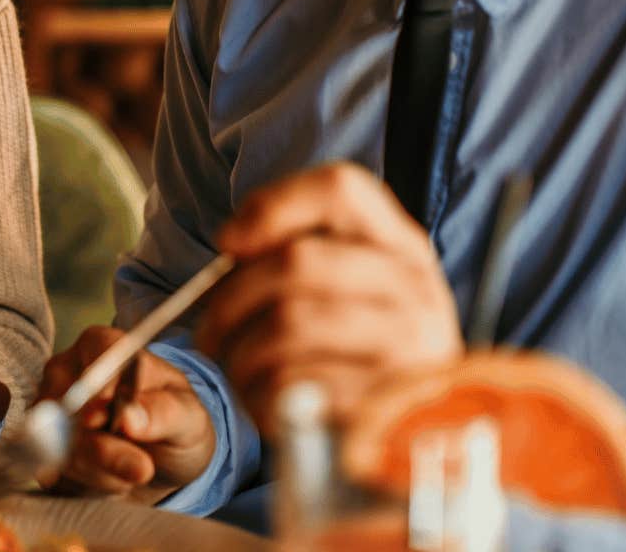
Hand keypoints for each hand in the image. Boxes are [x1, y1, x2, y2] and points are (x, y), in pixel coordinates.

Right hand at [35, 326, 214, 503]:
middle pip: (68, 402)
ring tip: (133, 469)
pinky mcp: (41, 447)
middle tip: (142, 468)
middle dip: (104, 446)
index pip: (95, 350)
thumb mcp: (189, 418)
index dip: (101, 384)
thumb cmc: (175, 424)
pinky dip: (86, 483)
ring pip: (59, 442)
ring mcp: (48, 409)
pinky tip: (111, 479)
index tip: (108, 415)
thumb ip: (165, 413)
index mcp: (105, 345)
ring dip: (101, 469)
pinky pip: (52, 469)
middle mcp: (68, 371)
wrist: (161, 463)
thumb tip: (130, 417)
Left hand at [197, 161, 461, 432]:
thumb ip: (299, 254)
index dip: (272, 205)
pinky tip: (261, 399)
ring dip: (239, 349)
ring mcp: (408, 347)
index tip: (227, 242)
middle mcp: (416, 288)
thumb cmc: (359, 355)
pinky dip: (257, 392)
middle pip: (297, 260)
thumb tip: (231, 243)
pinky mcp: (383, 404)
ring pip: (288, 322)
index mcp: (403, 246)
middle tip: (210, 328)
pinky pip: (293, 384)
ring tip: (234, 365)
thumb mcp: (351, 291)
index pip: (341, 189)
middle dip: (231, 296)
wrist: (411, 436)